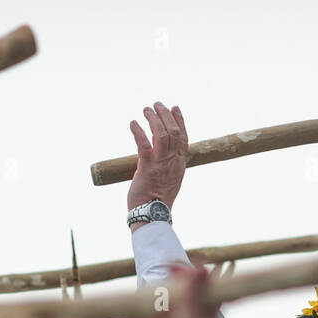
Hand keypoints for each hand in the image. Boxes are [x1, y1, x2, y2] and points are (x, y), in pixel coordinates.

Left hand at [128, 102, 187, 223]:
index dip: (180, 120)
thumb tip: (157, 138)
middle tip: (156, 104)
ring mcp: (161, 164)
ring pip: (162, 135)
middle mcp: (173, 162)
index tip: (174, 107)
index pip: (184, 137)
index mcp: (180, 164)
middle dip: (166, 115)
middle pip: (174, 132)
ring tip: (146, 110)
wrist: (152, 213)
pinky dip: (138, 132)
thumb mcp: (167, 175)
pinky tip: (133, 123)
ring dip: (153, 119)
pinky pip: (144, 145)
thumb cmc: (157, 197)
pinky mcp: (147, 168)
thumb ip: (165, 157)